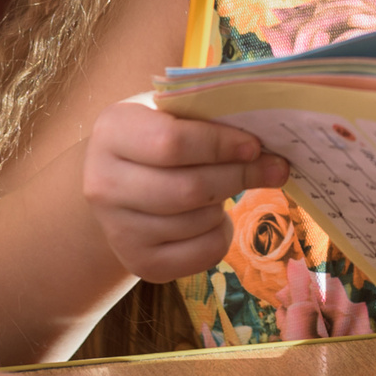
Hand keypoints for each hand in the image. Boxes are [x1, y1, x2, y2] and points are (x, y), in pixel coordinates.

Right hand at [82, 96, 286, 281]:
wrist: (117, 187)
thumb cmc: (155, 138)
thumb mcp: (168, 112)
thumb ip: (208, 116)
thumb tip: (265, 142)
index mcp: (111, 132)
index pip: (172, 143)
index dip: (221, 145)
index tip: (254, 145)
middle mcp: (103, 184)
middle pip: (189, 189)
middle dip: (239, 177)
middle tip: (273, 168)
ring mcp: (118, 230)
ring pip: (199, 222)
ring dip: (226, 204)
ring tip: (225, 188)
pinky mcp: (140, 263)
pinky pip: (203, 252)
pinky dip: (222, 234)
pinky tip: (212, 217)